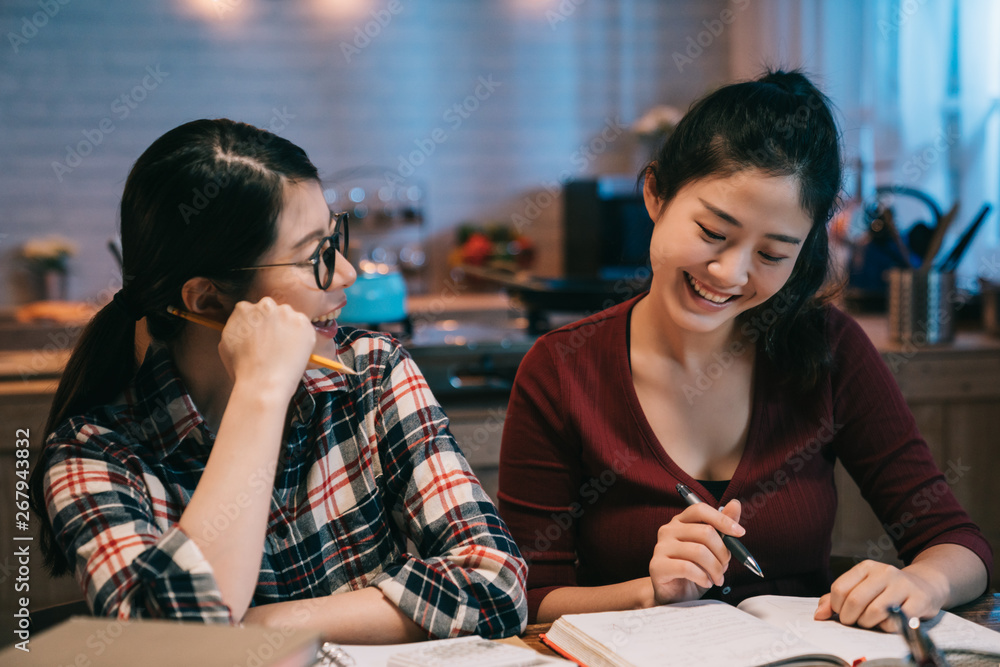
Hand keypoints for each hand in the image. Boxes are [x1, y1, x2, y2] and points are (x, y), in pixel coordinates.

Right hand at [218, 297, 315, 397]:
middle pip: (272, 310)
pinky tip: (293, 351)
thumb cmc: (242, 369)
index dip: (258, 325)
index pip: (253, 310)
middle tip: (274, 344)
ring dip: (288, 328)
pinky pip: (304, 327)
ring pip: (289, 317)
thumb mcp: (226, 343)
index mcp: (244, 308)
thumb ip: (236, 326)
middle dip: (273, 323)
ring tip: (284, 350)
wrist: (263, 383)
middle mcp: (266, 305)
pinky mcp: (303, 323)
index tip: (261, 336)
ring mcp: (287, 313)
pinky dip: (301, 337)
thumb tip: (244, 323)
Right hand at [649, 499, 743, 604]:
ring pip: (699, 551)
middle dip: (723, 552)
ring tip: (717, 578)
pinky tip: (705, 582)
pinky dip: (703, 577)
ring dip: (716, 568)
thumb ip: (722, 527)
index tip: (739, 533)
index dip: (722, 519)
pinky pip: (687, 568)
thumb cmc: (695, 570)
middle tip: (725, 566)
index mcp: (680, 521)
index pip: (700, 509)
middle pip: (705, 532)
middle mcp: (668, 530)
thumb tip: (735, 504)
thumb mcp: (712, 549)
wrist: (675, 596)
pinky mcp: (657, 565)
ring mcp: (660, 547)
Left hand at [814, 560, 944, 631]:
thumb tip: (818, 615)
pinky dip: (887, 627)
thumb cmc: (886, 590)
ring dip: (867, 623)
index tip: (842, 613)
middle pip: (855, 601)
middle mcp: (884, 572)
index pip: (839, 589)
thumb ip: (836, 599)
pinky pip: (895, 621)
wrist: (925, 586)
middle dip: (850, 618)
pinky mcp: (918, 601)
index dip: (836, 607)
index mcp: (866, 567)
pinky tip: (888, 623)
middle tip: (854, 621)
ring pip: (874, 612)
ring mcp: (902, 585)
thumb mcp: (861, 587)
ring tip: (870, 622)